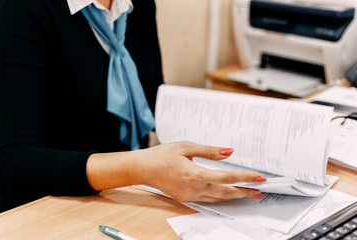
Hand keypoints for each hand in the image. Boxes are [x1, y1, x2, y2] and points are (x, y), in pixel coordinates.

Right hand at [133, 141, 264, 202]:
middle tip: (260, 190)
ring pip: (218, 199)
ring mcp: (190, 196)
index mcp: (195, 174)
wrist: (143, 168)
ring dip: (235, 196)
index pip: (227, 178)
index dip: (245, 178)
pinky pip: (208, 200)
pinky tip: (227, 195)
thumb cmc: (162, 155)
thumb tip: (229, 152)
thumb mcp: (187, 147)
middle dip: (245, 192)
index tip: (259, 178)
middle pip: (226, 193)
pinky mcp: (186, 198)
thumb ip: (210, 151)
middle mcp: (194, 188)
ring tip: (248, 194)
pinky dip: (221, 198)